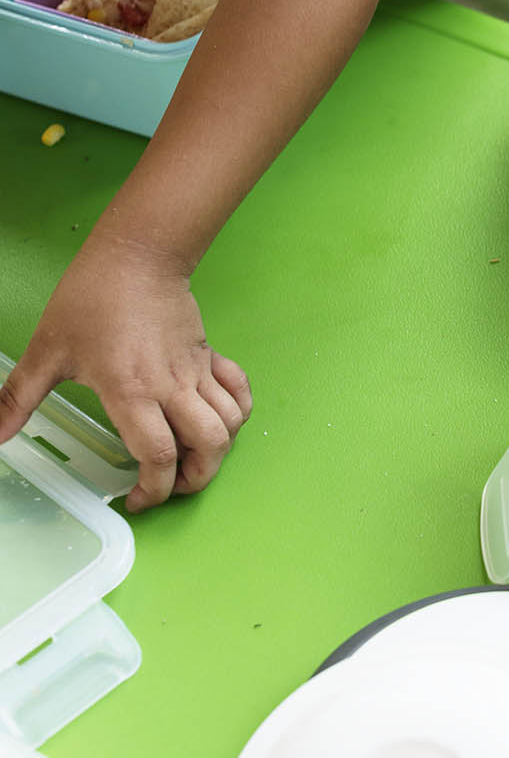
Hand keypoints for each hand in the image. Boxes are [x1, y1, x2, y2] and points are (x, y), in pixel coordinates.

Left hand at [0, 232, 251, 511]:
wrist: (137, 257)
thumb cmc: (92, 300)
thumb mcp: (47, 351)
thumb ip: (18, 397)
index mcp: (131, 391)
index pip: (158, 455)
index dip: (153, 489)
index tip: (136, 500)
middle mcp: (171, 388)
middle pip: (208, 447)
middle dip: (194, 479)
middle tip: (169, 485)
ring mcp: (196, 372)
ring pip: (229, 424)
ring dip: (217, 450)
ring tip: (191, 459)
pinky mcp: (209, 357)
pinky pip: (238, 393)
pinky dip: (236, 413)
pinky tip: (216, 419)